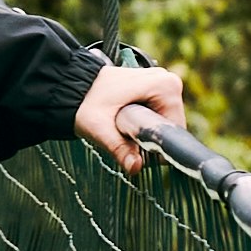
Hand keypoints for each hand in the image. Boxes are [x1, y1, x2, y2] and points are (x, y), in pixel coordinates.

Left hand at [72, 58, 191, 173]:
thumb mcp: (100, 128)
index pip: (175, 131)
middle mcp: (170, 82)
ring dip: (146, 133)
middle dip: (151, 140)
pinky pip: (159, 117)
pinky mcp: (157, 89)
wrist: (74, 87)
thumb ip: (119, 148)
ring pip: (165, 125)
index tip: (134, 148)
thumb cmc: (86, 103)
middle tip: (123, 136)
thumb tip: (135, 167)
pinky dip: (145, 125)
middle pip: (171, 128)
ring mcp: (164, 84)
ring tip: (122, 127)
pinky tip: (126, 122)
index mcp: (165, 86)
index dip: (158, 147)